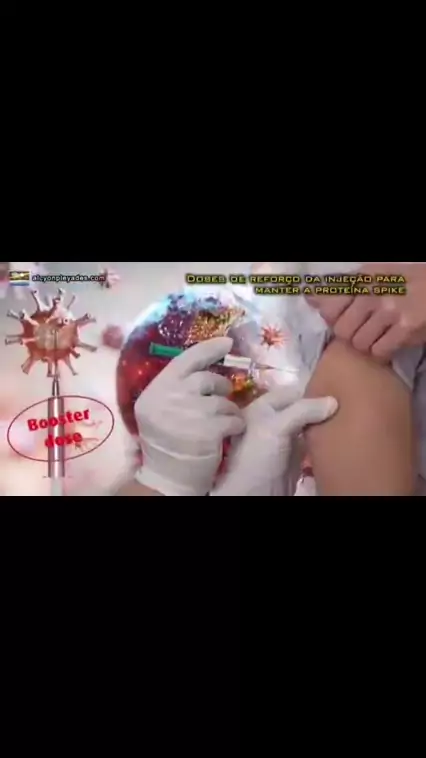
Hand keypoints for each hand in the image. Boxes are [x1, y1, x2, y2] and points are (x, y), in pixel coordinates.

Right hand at [134, 337, 245, 495]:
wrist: (167, 478)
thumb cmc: (166, 443)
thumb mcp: (160, 410)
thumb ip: (176, 388)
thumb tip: (206, 365)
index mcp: (155, 391)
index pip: (184, 361)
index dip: (208, 349)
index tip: (227, 343)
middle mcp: (169, 398)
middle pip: (205, 379)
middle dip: (219, 387)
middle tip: (221, 396)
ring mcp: (188, 413)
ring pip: (222, 400)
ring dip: (228, 410)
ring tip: (223, 422)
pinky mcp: (207, 430)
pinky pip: (233, 418)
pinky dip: (235, 425)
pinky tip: (230, 433)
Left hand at [210, 387, 337, 496]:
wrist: (257, 493)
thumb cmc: (259, 455)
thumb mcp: (276, 426)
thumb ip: (302, 411)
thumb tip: (333, 402)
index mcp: (263, 406)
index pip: (292, 391)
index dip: (312, 390)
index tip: (338, 389)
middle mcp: (274, 418)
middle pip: (302, 406)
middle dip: (320, 405)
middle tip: (345, 403)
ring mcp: (285, 437)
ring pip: (309, 422)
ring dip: (323, 420)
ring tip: (346, 415)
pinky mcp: (296, 454)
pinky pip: (313, 439)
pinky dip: (324, 436)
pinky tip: (338, 432)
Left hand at [307, 263, 425, 360]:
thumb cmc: (405, 284)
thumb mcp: (374, 277)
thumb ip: (341, 289)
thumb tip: (309, 298)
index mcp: (363, 278)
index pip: (329, 307)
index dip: (334, 320)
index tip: (346, 320)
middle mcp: (373, 293)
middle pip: (341, 330)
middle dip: (351, 335)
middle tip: (364, 330)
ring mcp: (389, 311)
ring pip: (359, 343)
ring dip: (367, 344)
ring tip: (379, 335)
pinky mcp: (405, 328)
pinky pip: (379, 351)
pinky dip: (382, 352)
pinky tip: (390, 342)